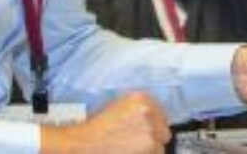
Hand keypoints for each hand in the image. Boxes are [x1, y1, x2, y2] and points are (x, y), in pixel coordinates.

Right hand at [40, 92, 169, 153]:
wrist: (83, 143)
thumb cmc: (96, 127)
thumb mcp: (118, 107)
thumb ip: (139, 110)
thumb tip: (154, 119)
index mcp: (141, 98)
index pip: (161, 114)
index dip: (154, 126)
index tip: (146, 132)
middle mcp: (148, 111)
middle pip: (163, 131)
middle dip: (153, 139)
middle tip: (137, 144)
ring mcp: (150, 129)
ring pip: (159, 146)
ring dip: (149, 150)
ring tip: (130, 149)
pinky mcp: (149, 145)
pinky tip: (129, 153)